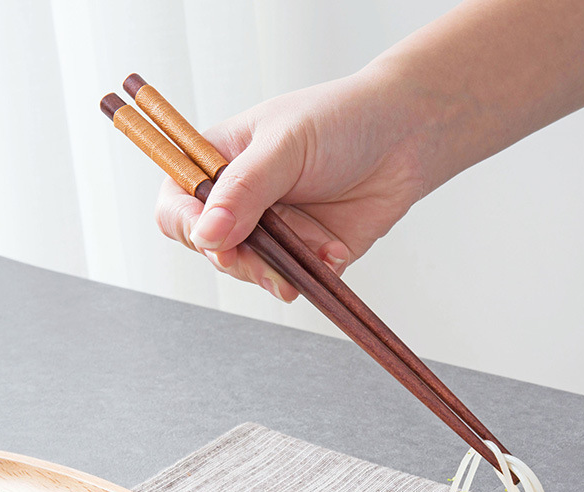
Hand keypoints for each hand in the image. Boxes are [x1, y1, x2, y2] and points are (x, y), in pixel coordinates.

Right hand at [154, 70, 426, 300]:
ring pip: (253, 271)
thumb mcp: (286, 145)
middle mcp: (242, 201)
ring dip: (275, 274)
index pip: (177, 203)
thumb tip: (206, 235)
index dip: (187, 225)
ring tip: (306, 262)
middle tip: (263, 264)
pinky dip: (313, 274)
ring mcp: (274, 230)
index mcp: (221, 162)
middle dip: (237, 260)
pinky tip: (335, 253)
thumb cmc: (342, 121)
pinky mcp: (306, 253)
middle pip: (212, 248)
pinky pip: (297, 278)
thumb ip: (245, 190)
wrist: (406, 137)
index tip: (211, 238)